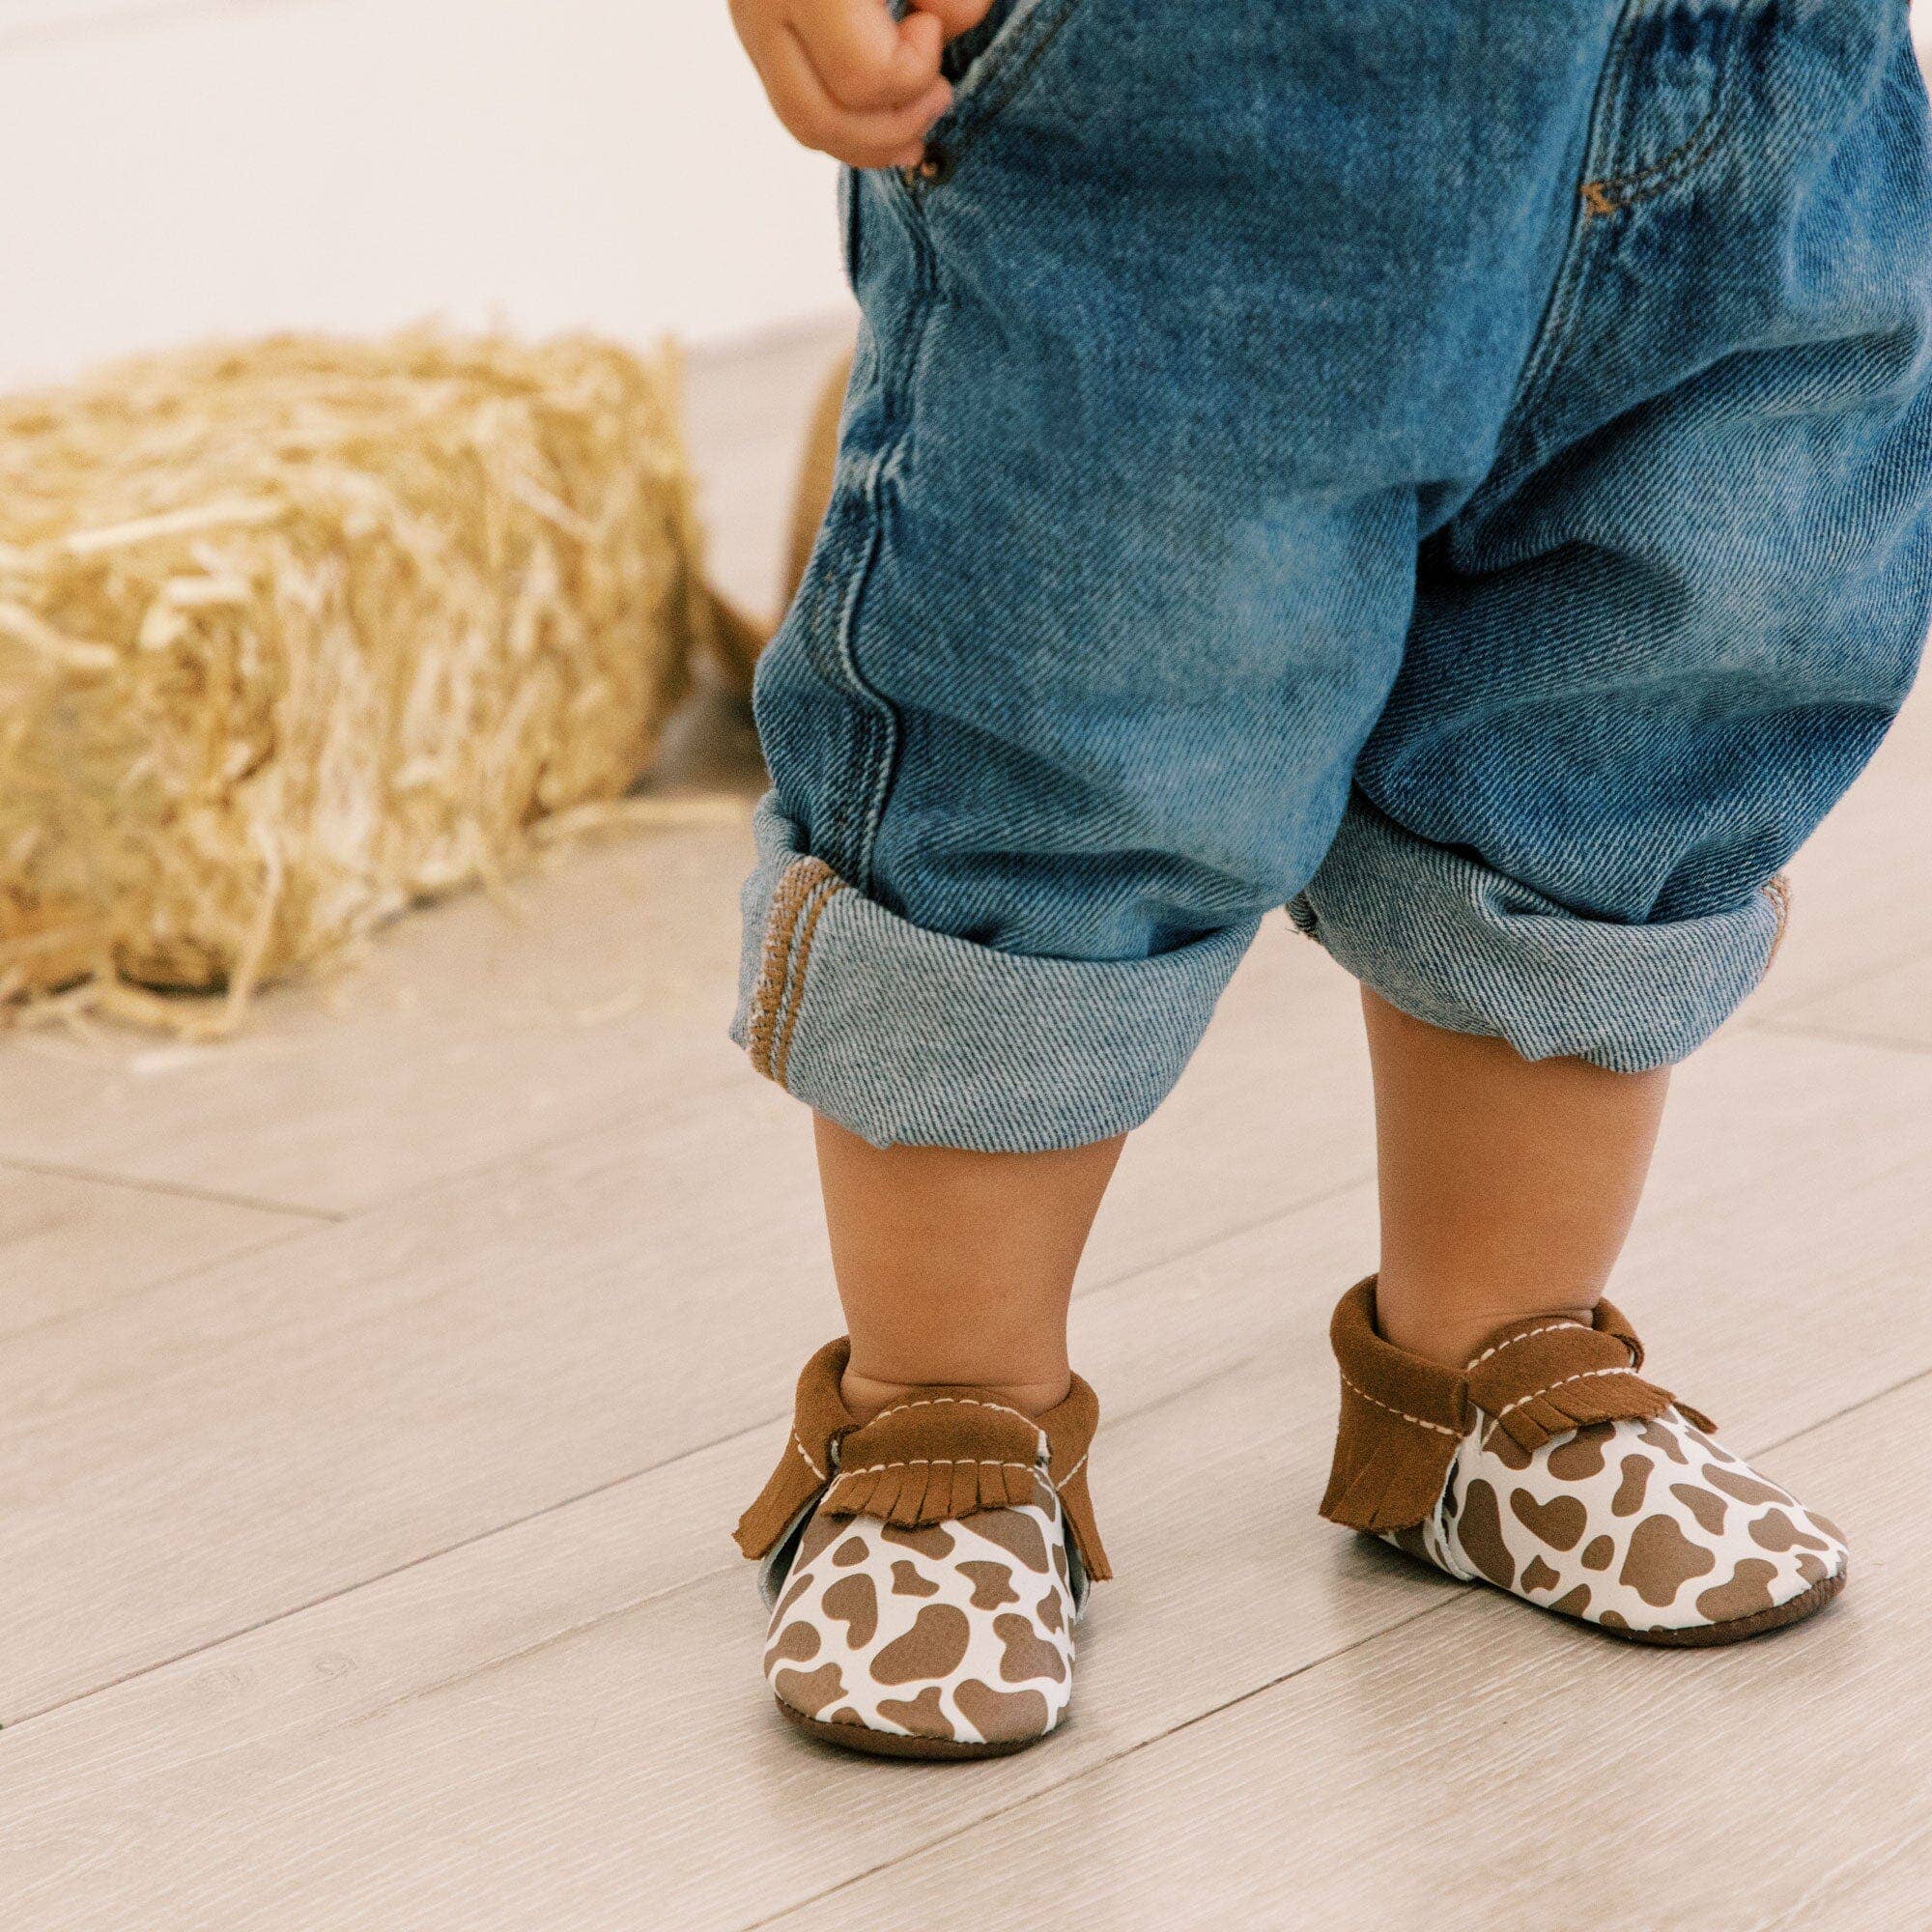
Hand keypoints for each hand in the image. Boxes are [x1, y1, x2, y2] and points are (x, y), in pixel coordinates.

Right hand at [730, 0, 995, 169]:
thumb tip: (939, 26)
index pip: (863, 73)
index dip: (914, 66)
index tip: (930, 22)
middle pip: (822, 116)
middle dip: (893, 125)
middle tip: (941, 94)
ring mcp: (749, 13)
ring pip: (803, 123)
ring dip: (871, 139)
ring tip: (920, 119)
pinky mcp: (754, 23)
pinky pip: (794, 103)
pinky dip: (848, 124)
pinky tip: (889, 117)